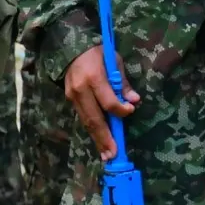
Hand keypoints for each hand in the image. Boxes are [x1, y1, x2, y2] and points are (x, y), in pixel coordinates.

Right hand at [64, 45, 138, 161]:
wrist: (71, 50)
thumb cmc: (99, 54)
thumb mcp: (115, 62)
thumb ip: (124, 83)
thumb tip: (135, 101)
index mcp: (93, 78)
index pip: (107, 101)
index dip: (120, 110)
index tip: (130, 111)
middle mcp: (80, 90)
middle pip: (94, 118)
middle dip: (105, 137)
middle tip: (114, 153)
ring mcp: (72, 97)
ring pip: (86, 122)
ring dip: (98, 139)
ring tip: (107, 154)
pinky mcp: (70, 101)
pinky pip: (83, 118)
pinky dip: (92, 131)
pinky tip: (99, 142)